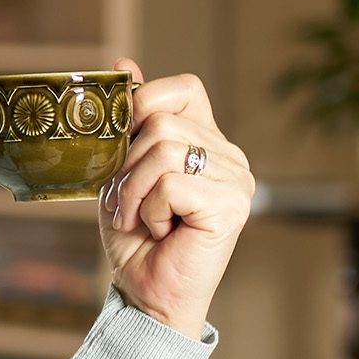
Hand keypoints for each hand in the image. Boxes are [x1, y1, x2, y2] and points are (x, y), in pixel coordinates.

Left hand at [98, 59, 255, 335]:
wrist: (146, 294)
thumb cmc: (136, 239)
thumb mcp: (121, 171)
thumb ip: (129, 122)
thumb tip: (123, 63)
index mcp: (208, 142)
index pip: (185, 88)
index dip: (145, 103)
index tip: (123, 142)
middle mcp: (230, 156)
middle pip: (164, 121)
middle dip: (126, 163)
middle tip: (126, 202)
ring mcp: (236, 180)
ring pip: (164, 149)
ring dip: (133, 189)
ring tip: (139, 218)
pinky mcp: (231, 205)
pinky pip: (171, 182)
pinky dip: (149, 207)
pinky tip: (160, 230)